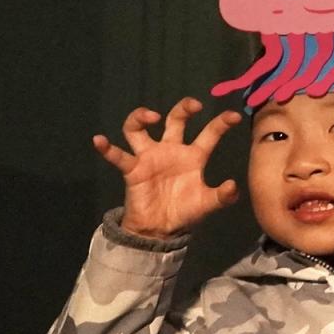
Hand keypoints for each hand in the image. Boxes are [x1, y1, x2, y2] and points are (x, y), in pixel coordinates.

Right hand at [94, 98, 243, 237]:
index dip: (221, 123)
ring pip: (139, 129)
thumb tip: (233, 186)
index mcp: (193, 156)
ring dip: (139, 118)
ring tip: (150, 116)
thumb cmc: (185, 210)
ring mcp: (149, 157)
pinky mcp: (132, 169)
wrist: (160, 229)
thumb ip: (222, 196)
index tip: (234, 115)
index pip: (209, 133)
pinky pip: (117, 156)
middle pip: (175, 120)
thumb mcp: (207, 203)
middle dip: (183, 108)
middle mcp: (171, 150)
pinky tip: (99, 140)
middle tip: (194, 105)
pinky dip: (107, 148)